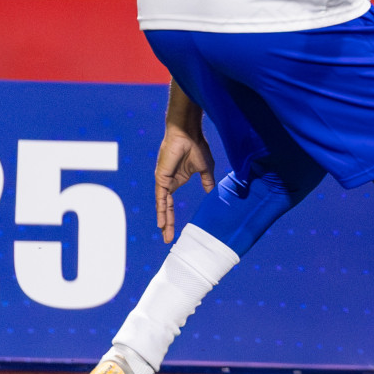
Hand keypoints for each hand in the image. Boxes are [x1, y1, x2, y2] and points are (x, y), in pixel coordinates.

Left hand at [154, 124, 214, 243]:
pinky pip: (161, 198)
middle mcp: (168, 183)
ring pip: (163, 206)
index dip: (172, 218)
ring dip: (164, 221)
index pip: (171, 205)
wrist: (188, 133)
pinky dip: (161, 210)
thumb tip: (212, 194)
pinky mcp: (162, 178)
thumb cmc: (196, 146)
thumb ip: (207, 182)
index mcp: (177, 180)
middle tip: (168, 239)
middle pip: (165, 209)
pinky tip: (161, 222)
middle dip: (167, 224)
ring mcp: (164, 182)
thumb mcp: (205, 169)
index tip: (174, 231)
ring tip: (166, 236)